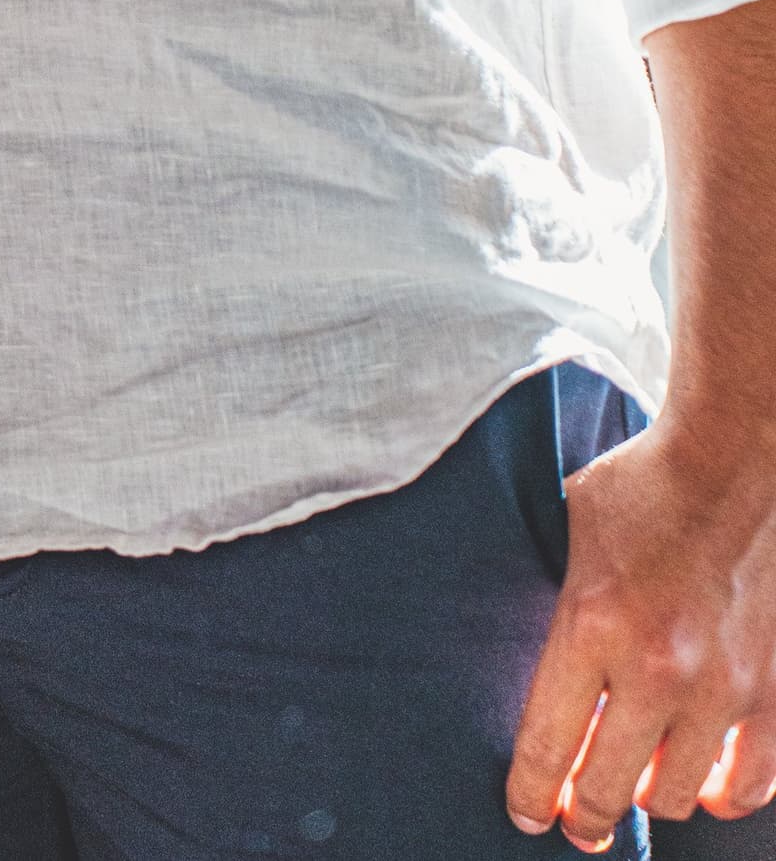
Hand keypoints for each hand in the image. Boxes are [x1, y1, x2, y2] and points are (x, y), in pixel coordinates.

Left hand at [506, 419, 775, 845]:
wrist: (732, 459)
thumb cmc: (642, 489)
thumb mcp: (573, 538)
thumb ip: (565, 614)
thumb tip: (556, 682)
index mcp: (590, 625)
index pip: (548, 747)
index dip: (531, 794)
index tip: (526, 813)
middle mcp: (654, 668)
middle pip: (608, 791)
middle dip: (584, 815)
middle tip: (578, 818)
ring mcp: (719, 686)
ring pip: (676, 798)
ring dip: (650, 798)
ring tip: (639, 783)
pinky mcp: (770, 690)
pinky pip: (749, 784)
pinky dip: (722, 794)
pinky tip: (703, 780)